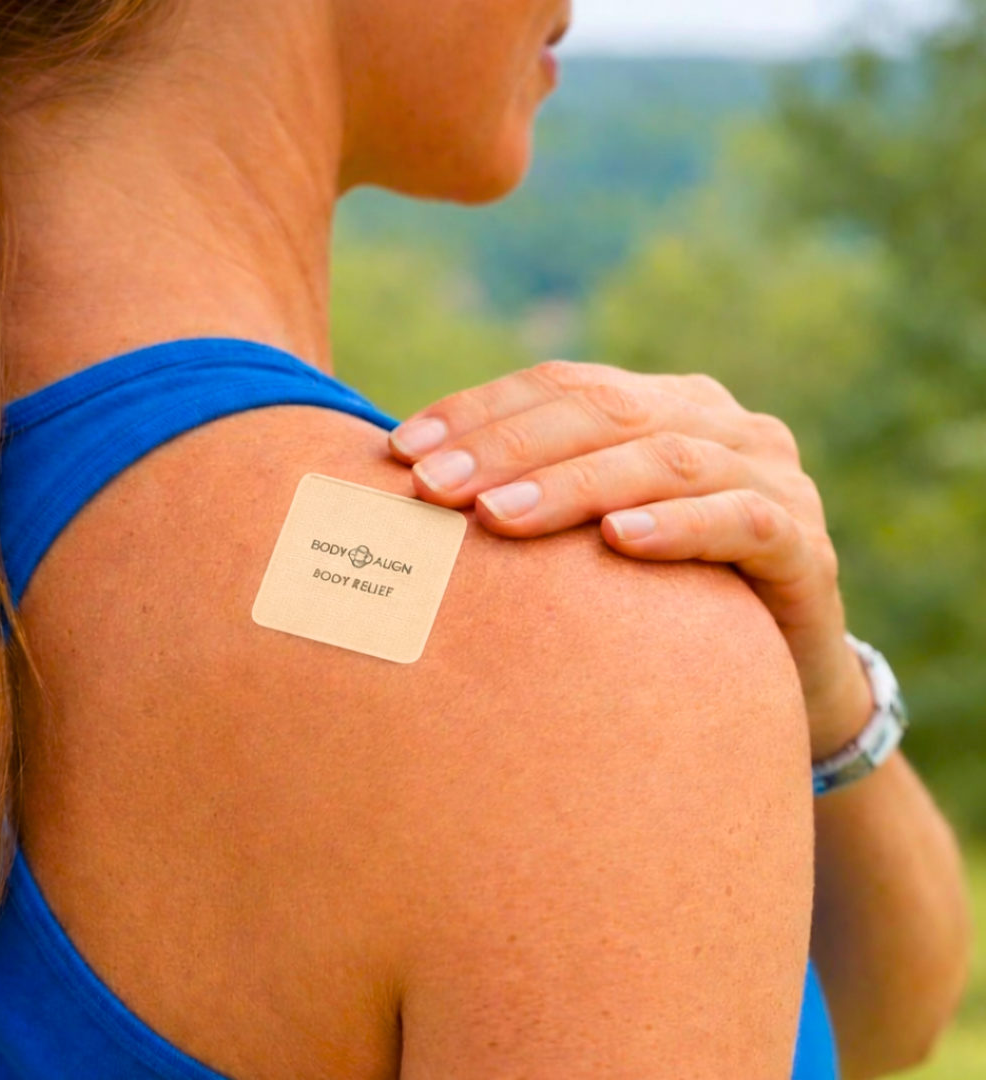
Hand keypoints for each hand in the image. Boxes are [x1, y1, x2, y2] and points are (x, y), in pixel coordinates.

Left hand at [388, 360, 874, 760]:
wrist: (777, 672)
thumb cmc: (662, 596)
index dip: (481, 410)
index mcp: (665, 404)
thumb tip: (415, 488)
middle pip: (605, 410)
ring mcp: (771, 476)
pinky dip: (678, 527)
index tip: (403, 449)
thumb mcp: (594, 533)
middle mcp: (720, 423)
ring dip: (574, 485)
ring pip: (664, 459)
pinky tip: (616, 542)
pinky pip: (741, 521)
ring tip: (496, 517)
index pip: (564, 385)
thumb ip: (535, 496)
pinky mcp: (805, 545)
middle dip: (510, 446)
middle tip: (433, 485)